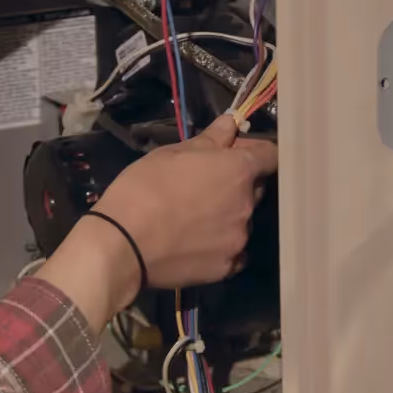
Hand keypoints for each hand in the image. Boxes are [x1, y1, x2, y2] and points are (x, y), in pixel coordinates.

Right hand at [35, 116, 277, 331]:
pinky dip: (221, 244)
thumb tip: (230, 123)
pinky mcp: (226, 268)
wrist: (122, 244)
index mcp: (238, 171)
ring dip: (227, 215)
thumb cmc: (144, 188)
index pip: (271, 156)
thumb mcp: (171, 153)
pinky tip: (197, 243)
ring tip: (193, 218)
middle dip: (238, 184)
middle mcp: (247, 205)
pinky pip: (233, 251)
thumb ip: (209, 140)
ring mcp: (239, 240)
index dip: (256, 151)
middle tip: (204, 185)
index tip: (236, 152)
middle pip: (255, 189)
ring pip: (242, 221)